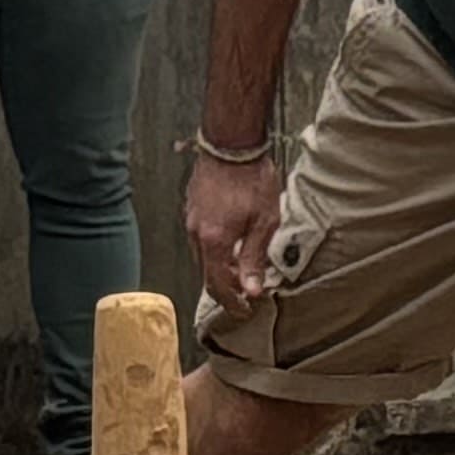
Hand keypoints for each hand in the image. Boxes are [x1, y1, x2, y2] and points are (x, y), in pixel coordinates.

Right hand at [184, 142, 286, 311]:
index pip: (217, 285)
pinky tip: (232, 244)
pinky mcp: (193, 207)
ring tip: (243, 270)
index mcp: (213, 241)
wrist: (231, 143)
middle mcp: (196, 234)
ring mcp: (191, 220)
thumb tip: (252, 290)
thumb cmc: (251, 178)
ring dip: (221, 268)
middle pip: (208, 273)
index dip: (231, 302)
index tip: (244, 310)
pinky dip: (215, 250)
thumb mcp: (264, 222)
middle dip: (227, 288)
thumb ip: (255, 258)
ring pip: (204, 256)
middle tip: (247, 295)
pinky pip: (201, 238)